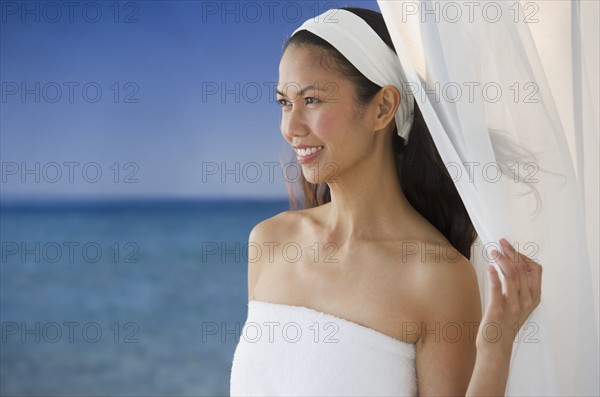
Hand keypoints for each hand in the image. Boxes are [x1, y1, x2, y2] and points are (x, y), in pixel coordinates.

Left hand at [476, 238, 542, 354]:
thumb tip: (512, 263)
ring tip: (493, 251)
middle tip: (501, 242)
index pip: (535, 270)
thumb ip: (519, 287)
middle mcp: (526, 301)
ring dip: (502, 260)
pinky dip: (493, 276)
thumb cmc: (505, 323)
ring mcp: (512, 306)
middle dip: (511, 253)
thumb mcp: (519, 304)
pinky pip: (497, 289)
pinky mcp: (497, 311)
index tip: (511, 248)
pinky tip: (489, 267)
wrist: (496, 347)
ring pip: (511, 276)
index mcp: (533, 298)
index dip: (523, 256)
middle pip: (521, 269)